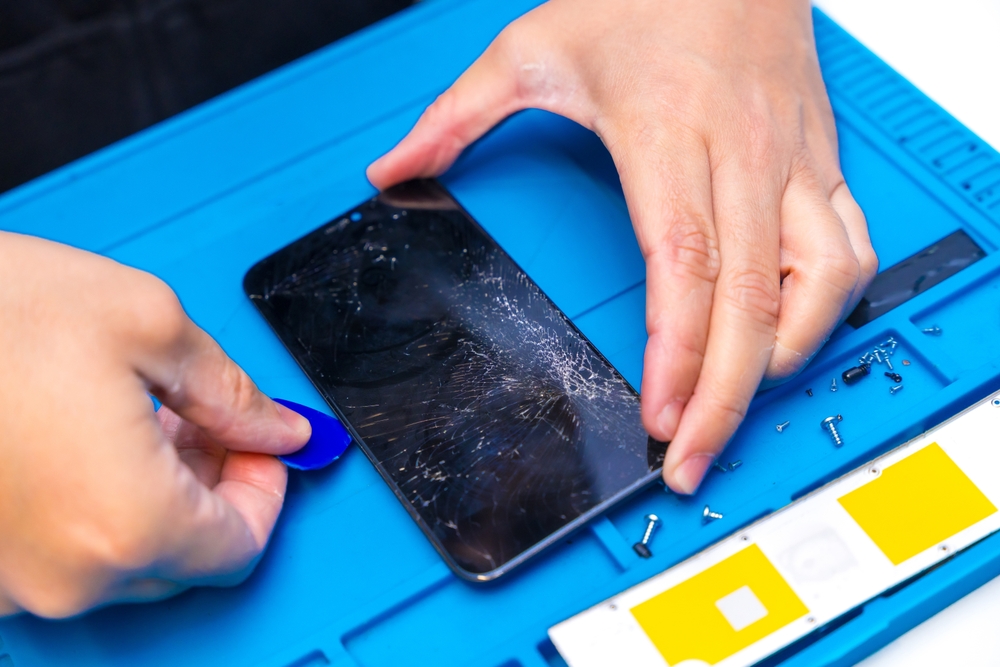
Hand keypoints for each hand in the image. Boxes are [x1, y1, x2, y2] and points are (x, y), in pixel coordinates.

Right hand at [0, 233, 309, 617]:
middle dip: (213, 486)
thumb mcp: (148, 325)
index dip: (266, 489)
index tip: (262, 446)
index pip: (241, 546)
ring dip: (155, 494)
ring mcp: (10, 579)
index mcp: (126, 523)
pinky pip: (63, 551)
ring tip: (143, 416)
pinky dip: (94, 506)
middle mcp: (66, 574)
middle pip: (186, 556)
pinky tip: (88, 442)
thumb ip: (233, 394)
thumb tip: (276, 429)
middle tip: (209, 420)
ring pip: (124, 555)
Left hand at [367, 0, 876, 493]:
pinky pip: (850, 247)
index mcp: (664, 132)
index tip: (660, 417)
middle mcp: (738, 153)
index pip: (682, 262)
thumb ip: (457, 116)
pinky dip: (831, 308)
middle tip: (690, 459)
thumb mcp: (530, 47)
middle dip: (724, 396)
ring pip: (818, 280)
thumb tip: (393, 169)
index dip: (677, 351)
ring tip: (737, 407)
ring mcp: (789, 160)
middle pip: (748, 298)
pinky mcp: (821, 161)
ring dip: (785, 358)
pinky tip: (792, 340)